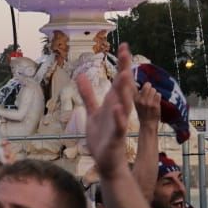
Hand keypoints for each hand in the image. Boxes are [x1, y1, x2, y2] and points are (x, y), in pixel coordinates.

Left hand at [78, 43, 137, 176]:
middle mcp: (119, 110)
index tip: (124, 45)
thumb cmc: (102, 138)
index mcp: (114, 103)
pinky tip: (117, 108)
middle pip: (124, 88)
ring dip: (124, 90)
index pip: (119, 81)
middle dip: (125, 70)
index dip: (122, 64)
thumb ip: (88, 94)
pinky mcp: (116, 137)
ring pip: (124, 104)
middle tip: (126, 52)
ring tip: (124, 74)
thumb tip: (81, 76)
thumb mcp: (92, 112)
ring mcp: (119, 123)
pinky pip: (119, 126)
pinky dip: (119, 118)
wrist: (107, 162)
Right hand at [134, 83, 161, 129]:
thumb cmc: (143, 113)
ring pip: (154, 89)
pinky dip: (158, 97)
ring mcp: (148, 102)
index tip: (143, 86)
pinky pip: (159, 94)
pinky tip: (156, 102)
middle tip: (150, 94)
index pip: (137, 86)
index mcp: (135, 99)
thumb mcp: (137, 103)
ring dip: (154, 93)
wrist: (148, 124)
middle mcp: (141, 99)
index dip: (141, 84)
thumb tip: (145, 84)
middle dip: (150, 88)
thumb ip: (138, 94)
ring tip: (153, 99)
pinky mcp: (155, 104)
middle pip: (148, 85)